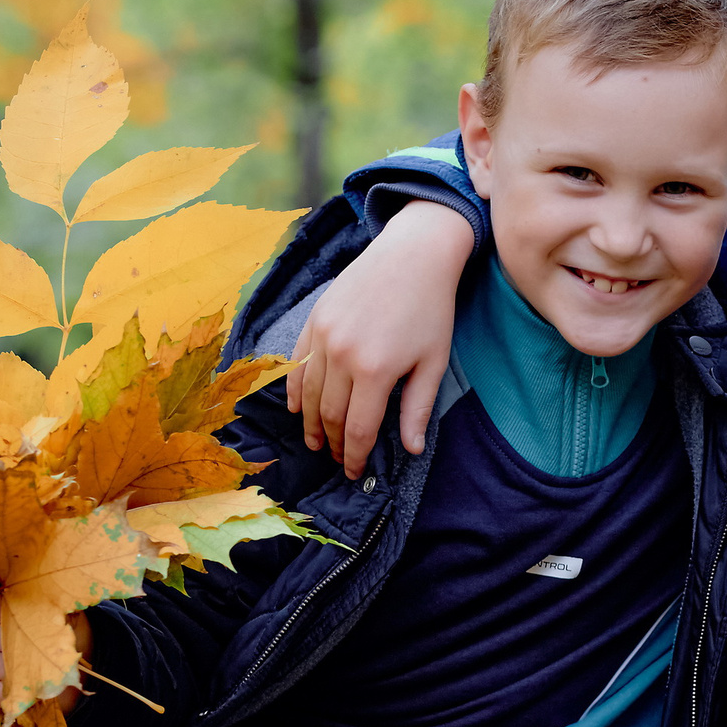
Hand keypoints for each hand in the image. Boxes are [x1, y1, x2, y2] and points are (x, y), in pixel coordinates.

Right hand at [0, 588, 88, 722]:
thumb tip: (43, 583)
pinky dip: (6, 690)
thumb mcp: (52, 609)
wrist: (60, 670)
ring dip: (9, 664)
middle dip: (3, 636)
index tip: (13, 606)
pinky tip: (25, 686)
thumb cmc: (52, 630)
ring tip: (33, 663)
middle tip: (30, 639)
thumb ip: (41, 596)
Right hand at [290, 201, 473, 476]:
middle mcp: (342, 355)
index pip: (357, 428)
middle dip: (332, 442)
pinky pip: (295, 363)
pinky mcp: (314, 320)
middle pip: (329, 414)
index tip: (353, 472)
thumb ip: (417, 408)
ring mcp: (323, 336)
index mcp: (375, 371)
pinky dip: (293, 390)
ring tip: (314, 441)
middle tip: (336, 459)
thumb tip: (412, 449)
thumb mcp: (433, 362)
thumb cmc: (431, 310)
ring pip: (308, 393)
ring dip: (309, 422)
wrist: (413, 254)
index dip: (353, 455)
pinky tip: (296, 408)